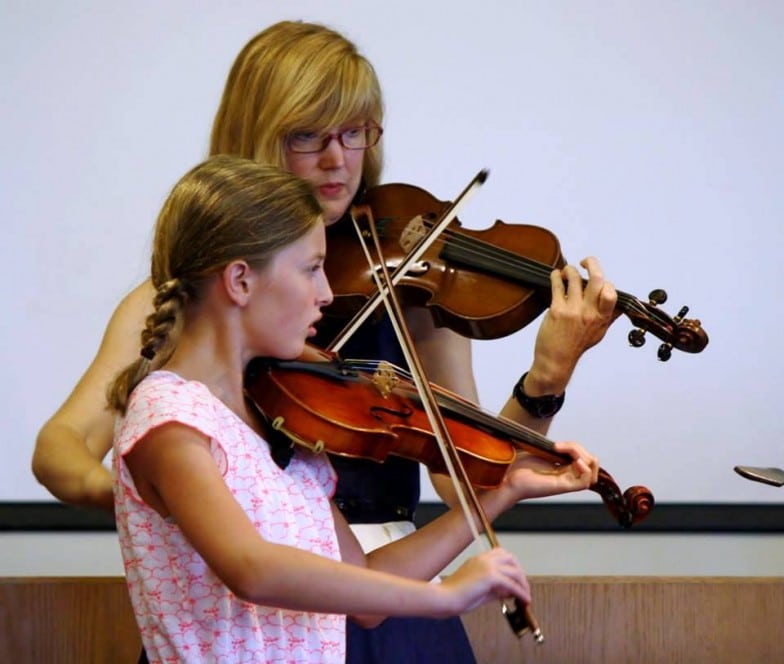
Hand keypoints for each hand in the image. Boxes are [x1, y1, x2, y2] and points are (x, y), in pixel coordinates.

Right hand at [438, 547, 530, 614]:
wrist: (444, 598)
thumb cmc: (456, 596)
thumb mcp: (480, 590)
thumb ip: (495, 589)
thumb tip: (511, 592)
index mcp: (479, 559)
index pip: (502, 554)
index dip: (512, 566)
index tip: (516, 579)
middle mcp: (484, 559)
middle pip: (511, 559)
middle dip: (520, 573)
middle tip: (524, 588)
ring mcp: (487, 566)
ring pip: (514, 571)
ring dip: (523, 584)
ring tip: (526, 597)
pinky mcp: (490, 577)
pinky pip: (512, 584)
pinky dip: (521, 593)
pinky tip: (524, 601)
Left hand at [500, 441, 599, 500]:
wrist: (506, 478)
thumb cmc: (517, 467)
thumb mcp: (538, 451)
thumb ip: (552, 447)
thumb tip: (561, 441)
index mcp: (562, 467)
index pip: (582, 456)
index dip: (576, 447)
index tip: (556, 444)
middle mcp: (567, 475)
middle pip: (589, 461)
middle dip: (579, 448)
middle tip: (559, 446)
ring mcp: (566, 481)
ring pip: (591, 470)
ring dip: (583, 456)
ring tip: (566, 452)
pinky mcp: (563, 487)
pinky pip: (585, 481)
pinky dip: (585, 469)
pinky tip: (573, 461)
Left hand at [528, 257, 617, 392]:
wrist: (556, 360)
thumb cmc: (576, 346)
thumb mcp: (599, 332)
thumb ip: (609, 317)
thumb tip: (622, 305)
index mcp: (602, 317)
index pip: (611, 292)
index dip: (606, 282)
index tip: (599, 280)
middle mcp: (589, 313)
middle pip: (596, 278)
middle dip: (591, 262)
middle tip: (585, 261)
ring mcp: (573, 311)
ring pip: (573, 277)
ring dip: (569, 269)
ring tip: (566, 271)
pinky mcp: (556, 310)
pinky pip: (557, 284)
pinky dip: (555, 275)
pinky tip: (555, 276)